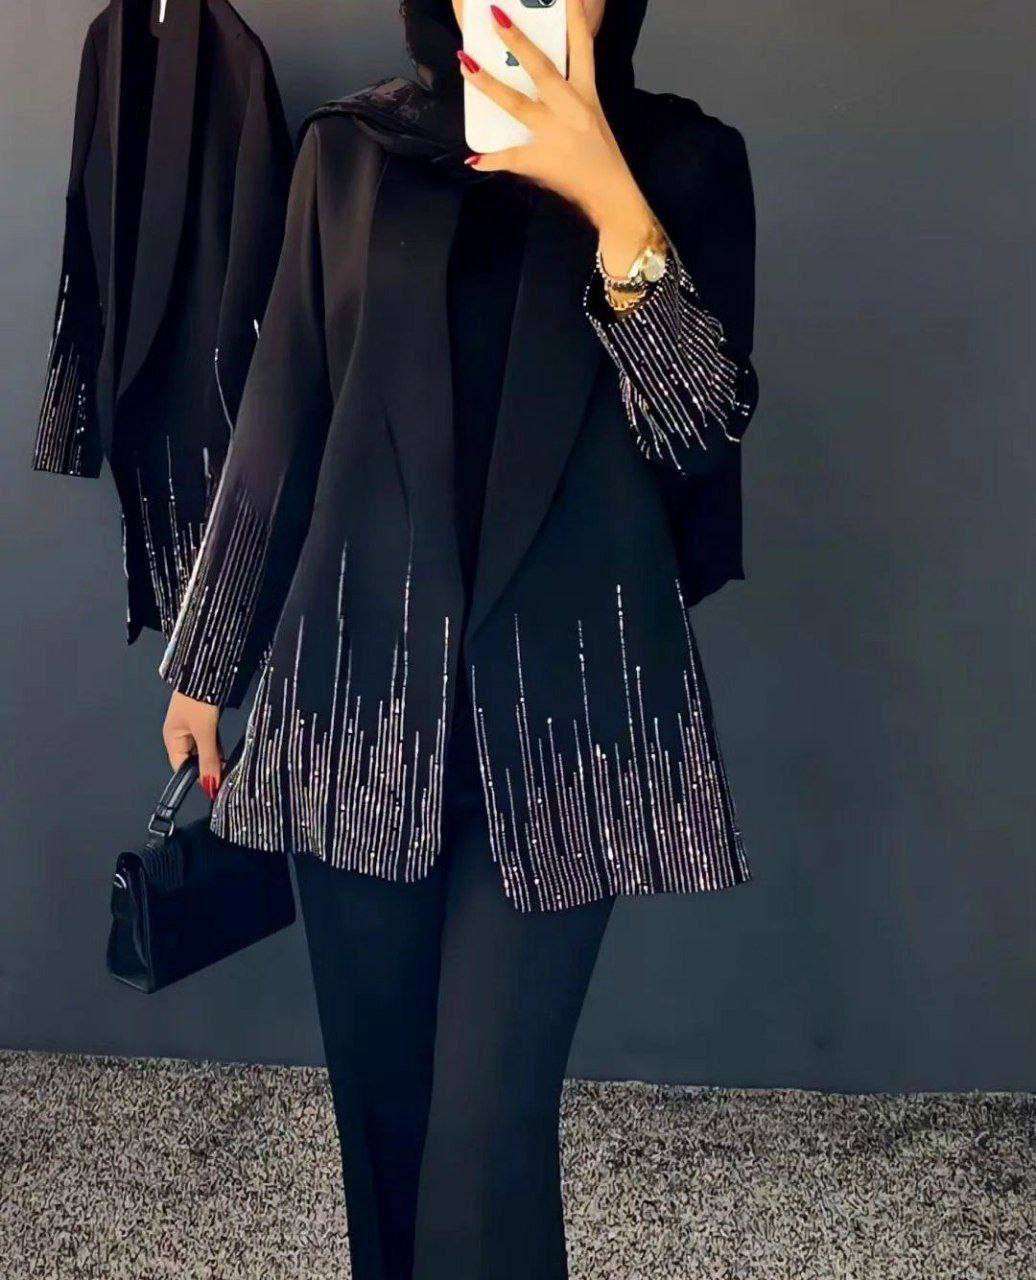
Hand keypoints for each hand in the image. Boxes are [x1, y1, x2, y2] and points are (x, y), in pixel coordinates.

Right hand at [163, 691, 223, 800]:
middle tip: (226, 781)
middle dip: (208, 769)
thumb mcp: (205, 732)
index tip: (215, 789)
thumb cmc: (199, 701)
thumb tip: (210, 787)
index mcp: (172, 738)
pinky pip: (210, 739)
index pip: (181, 767)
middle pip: (193, 760)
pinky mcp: (205, 720)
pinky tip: (229, 756)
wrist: (207, 669)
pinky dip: (218, 747)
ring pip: (204, 750)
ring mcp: (192, 727)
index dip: (196, 778)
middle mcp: (180, 735)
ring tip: (230, 771)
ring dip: (215, 758)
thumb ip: (208, 759)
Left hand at [459, 0, 656, 275]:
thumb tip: (538, 77)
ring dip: (489, 85)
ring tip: (466, 66)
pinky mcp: (540, 161)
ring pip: (517, 104)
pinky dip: (491, 159)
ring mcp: (553, 134)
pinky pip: (510, 158)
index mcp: (586, 95)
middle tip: (496, 17)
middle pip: (542, 70)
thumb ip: (567, 94)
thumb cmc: (601, 155)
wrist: (611, 194)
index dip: (575, 21)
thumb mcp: (591, 116)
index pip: (583, 50)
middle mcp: (571, 110)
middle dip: (519, 42)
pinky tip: (474, 157)